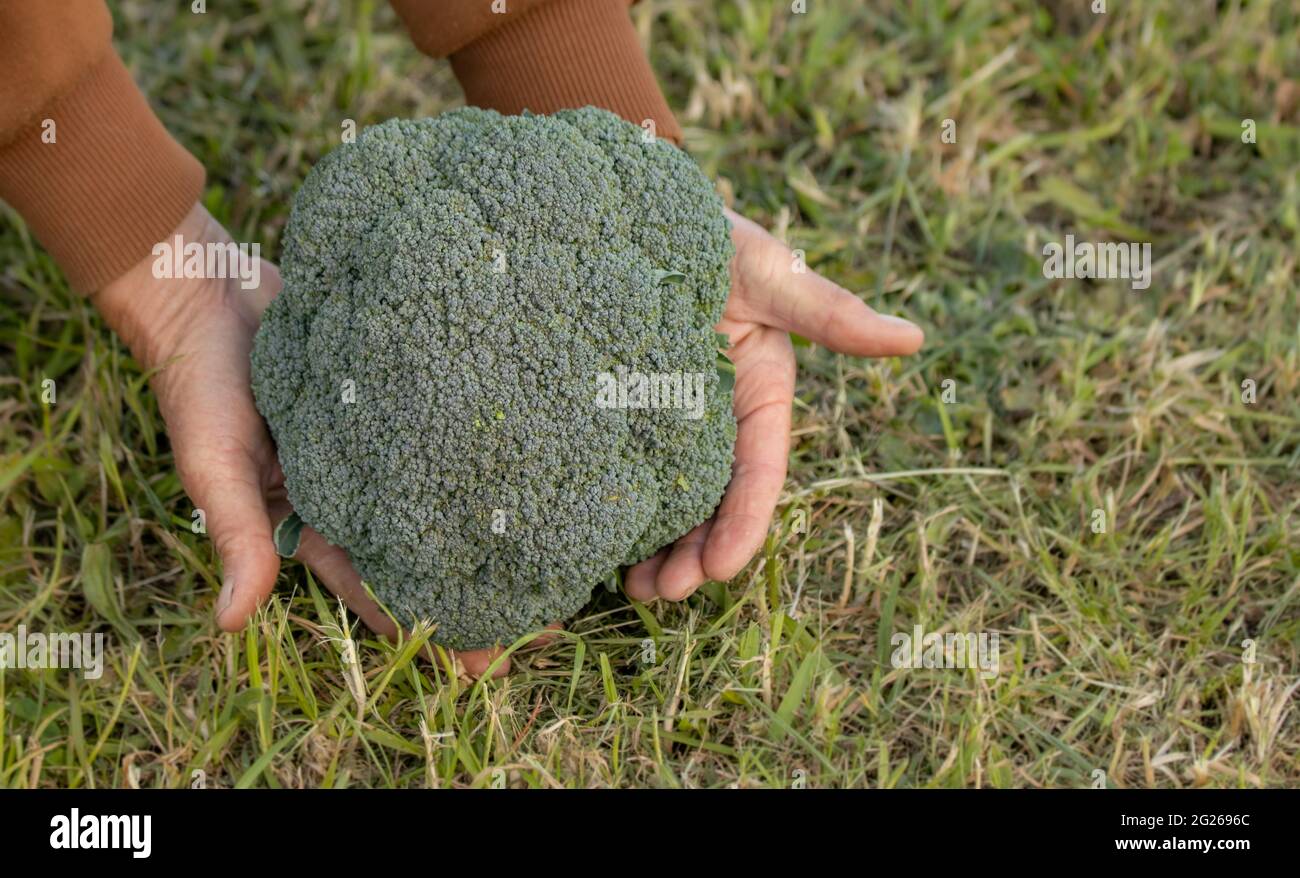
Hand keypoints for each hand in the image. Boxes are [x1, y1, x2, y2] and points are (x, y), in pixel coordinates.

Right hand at [93, 204, 509, 675]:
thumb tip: (231, 622)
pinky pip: (444, 437)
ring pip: (445, 498)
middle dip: (479, 591)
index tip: (482, 664)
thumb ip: (236, 536)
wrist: (211, 291)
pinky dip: (480, 458)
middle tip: (549, 622)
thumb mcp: (216, 465)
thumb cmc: (202, 384)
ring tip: (558, 555)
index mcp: (313, 524)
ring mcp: (380, 447)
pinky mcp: (399, 399)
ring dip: (492, 527)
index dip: (427, 629)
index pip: (379, 591)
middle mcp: (356, 494)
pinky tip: (532, 471)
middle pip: (428, 554)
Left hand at [623, 209, 924, 601]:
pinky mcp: (620, 407)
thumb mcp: (769, 271)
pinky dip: (616, 504)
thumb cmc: (709, 231)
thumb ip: (830, 312)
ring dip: (655, 545)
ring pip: (667, 494)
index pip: (759, 471)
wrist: (631, 209)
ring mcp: (666, 414)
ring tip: (628, 589)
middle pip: (711, 498)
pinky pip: (622, 465)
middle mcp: (717, 413)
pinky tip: (593, 537)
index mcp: (760, 390)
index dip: (743, 524)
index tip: (719, 571)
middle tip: (659, 595)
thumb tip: (913, 339)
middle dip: (692, 552)